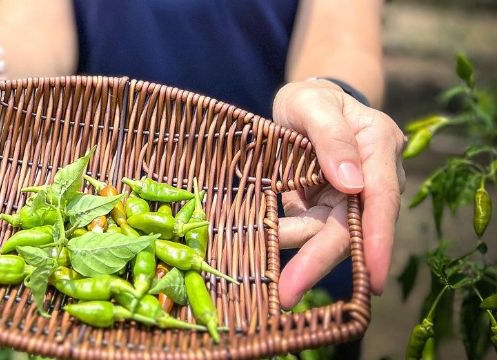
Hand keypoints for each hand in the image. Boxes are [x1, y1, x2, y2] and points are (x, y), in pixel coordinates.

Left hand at [272, 79, 405, 307]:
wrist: (304, 105)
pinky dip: (286, 239)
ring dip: (297, 257)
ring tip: (273, 281)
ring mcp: (348, 197)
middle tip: (289, 293)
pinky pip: (307, 229)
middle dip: (318, 262)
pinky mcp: (326, 208)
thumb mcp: (312, 104)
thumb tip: (352, 184)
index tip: (372, 276)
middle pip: (349, 228)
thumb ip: (331, 137)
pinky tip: (263, 250)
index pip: (381, 198)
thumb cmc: (311, 100)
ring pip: (325, 235)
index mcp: (377, 147)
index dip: (378, 240)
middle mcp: (370, 178)